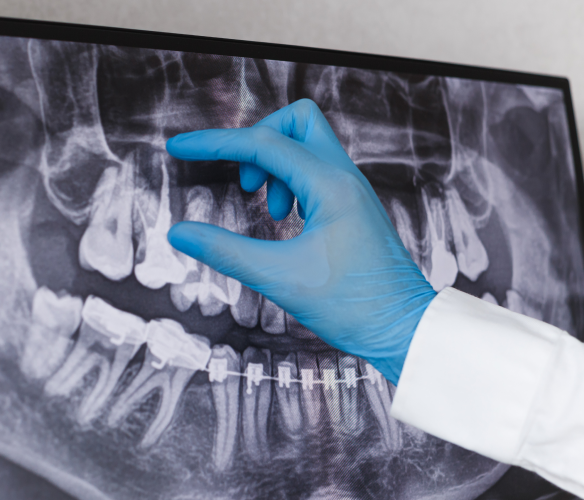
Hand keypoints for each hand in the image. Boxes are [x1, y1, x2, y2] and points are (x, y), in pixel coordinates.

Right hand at [166, 99, 435, 384]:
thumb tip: (180, 233)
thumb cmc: (355, 306)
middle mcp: (345, 178)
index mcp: (330, 186)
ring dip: (276, 166)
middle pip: (296, 122)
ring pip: (309, 145)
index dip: (214, 143)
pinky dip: (292, 183)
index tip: (179, 148)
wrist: (405, 330)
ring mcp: (352, 191)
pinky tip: (287, 218)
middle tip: (245, 183)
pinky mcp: (353, 208)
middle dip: (258, 141)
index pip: (262, 144)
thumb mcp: (280, 278)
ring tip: (271, 211)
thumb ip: (225, 251)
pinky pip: (318, 172)